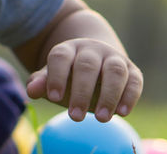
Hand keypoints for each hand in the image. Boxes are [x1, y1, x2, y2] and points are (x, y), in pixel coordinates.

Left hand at [25, 38, 142, 122]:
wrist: (97, 61)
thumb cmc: (69, 75)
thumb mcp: (52, 77)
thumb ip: (41, 82)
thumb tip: (31, 90)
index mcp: (68, 49)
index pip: (60, 57)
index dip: (57, 76)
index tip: (54, 98)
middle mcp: (92, 50)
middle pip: (87, 66)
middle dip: (81, 92)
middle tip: (74, 117)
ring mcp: (114, 58)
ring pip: (114, 71)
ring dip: (109, 95)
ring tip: (100, 118)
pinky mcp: (132, 70)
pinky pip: (135, 81)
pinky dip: (129, 96)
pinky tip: (122, 113)